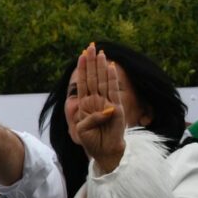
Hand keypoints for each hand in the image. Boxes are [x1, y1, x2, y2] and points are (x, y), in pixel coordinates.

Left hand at [73, 44, 125, 171]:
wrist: (104, 151)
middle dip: (91, 62)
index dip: (82, 69)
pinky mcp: (117, 108)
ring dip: (101, 66)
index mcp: (85, 104)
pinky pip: (114, 91)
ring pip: (103, 80)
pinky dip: (112, 79)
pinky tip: (111, 67)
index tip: (81, 55)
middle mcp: (96, 100)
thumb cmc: (92, 141)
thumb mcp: (82, 129)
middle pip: (93, 77)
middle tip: (90, 46)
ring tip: (99, 52)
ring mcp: (107, 102)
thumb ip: (89, 118)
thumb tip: (106, 110)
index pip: (83, 83)